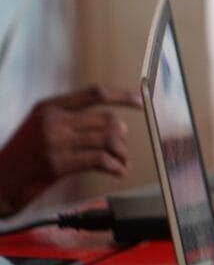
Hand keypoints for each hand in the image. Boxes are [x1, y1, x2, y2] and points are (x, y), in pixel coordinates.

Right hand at [0, 86, 141, 216]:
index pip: (95, 94)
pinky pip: (100, 160)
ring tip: (121, 162)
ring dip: (121, 153)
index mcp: (49, 107)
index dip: (122, 96)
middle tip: (122, 148)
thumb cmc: (21, 157)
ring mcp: (55, 142)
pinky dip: (115, 166)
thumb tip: (114, 124)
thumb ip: (72, 121)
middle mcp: (53, 120)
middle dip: (121, 135)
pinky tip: (117, 170)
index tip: (141, 101)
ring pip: (107, 139)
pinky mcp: (58, 164)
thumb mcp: (40, 127)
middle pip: (106, 119)